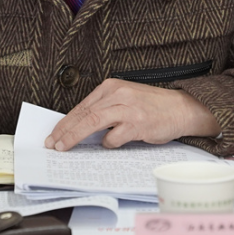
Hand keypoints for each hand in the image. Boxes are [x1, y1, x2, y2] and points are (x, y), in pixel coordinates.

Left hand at [44, 79, 220, 150]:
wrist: (181, 108)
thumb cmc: (152, 106)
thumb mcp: (125, 99)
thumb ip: (105, 109)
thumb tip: (80, 127)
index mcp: (111, 87)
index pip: (81, 106)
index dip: (65, 122)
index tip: (54, 134)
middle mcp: (118, 94)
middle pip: (83, 113)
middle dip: (64, 130)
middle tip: (52, 144)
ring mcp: (128, 108)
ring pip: (92, 122)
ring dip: (74, 136)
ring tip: (64, 147)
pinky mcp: (138, 123)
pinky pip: (114, 137)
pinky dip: (107, 143)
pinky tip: (108, 145)